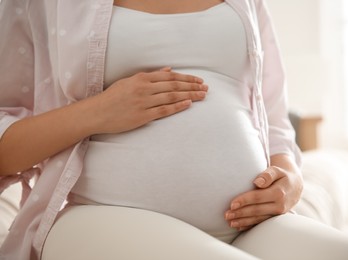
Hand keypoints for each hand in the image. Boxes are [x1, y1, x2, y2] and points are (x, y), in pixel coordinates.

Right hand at [89, 67, 207, 133]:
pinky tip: (188, 104)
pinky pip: (164, 110)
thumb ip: (150, 76)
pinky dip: (177, 106)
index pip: (170, 77)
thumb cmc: (113, 97)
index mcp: (141, 78)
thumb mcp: (129, 81)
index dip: (187, 78)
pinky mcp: (142, 116)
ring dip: (190, 95)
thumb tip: (168, 70)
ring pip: (172, 97)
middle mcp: (144, 88)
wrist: (97, 112)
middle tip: (206, 88)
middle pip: (174, 86)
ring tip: (202, 95)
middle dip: (192, 86)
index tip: (199, 80)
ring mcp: (144, 102)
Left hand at [225, 155, 302, 230]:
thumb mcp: (277, 171)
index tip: (232, 204)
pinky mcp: (274, 218)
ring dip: (243, 221)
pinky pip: (261, 223)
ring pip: (258, 219)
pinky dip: (249, 225)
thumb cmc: (282, 176)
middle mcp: (279, 206)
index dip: (244, 201)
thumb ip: (268, 174)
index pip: (258, 197)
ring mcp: (277, 214)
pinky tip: (239, 226)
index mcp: (278, 193)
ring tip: (230, 222)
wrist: (295, 186)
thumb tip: (258, 182)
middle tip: (227, 215)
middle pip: (256, 210)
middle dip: (240, 213)